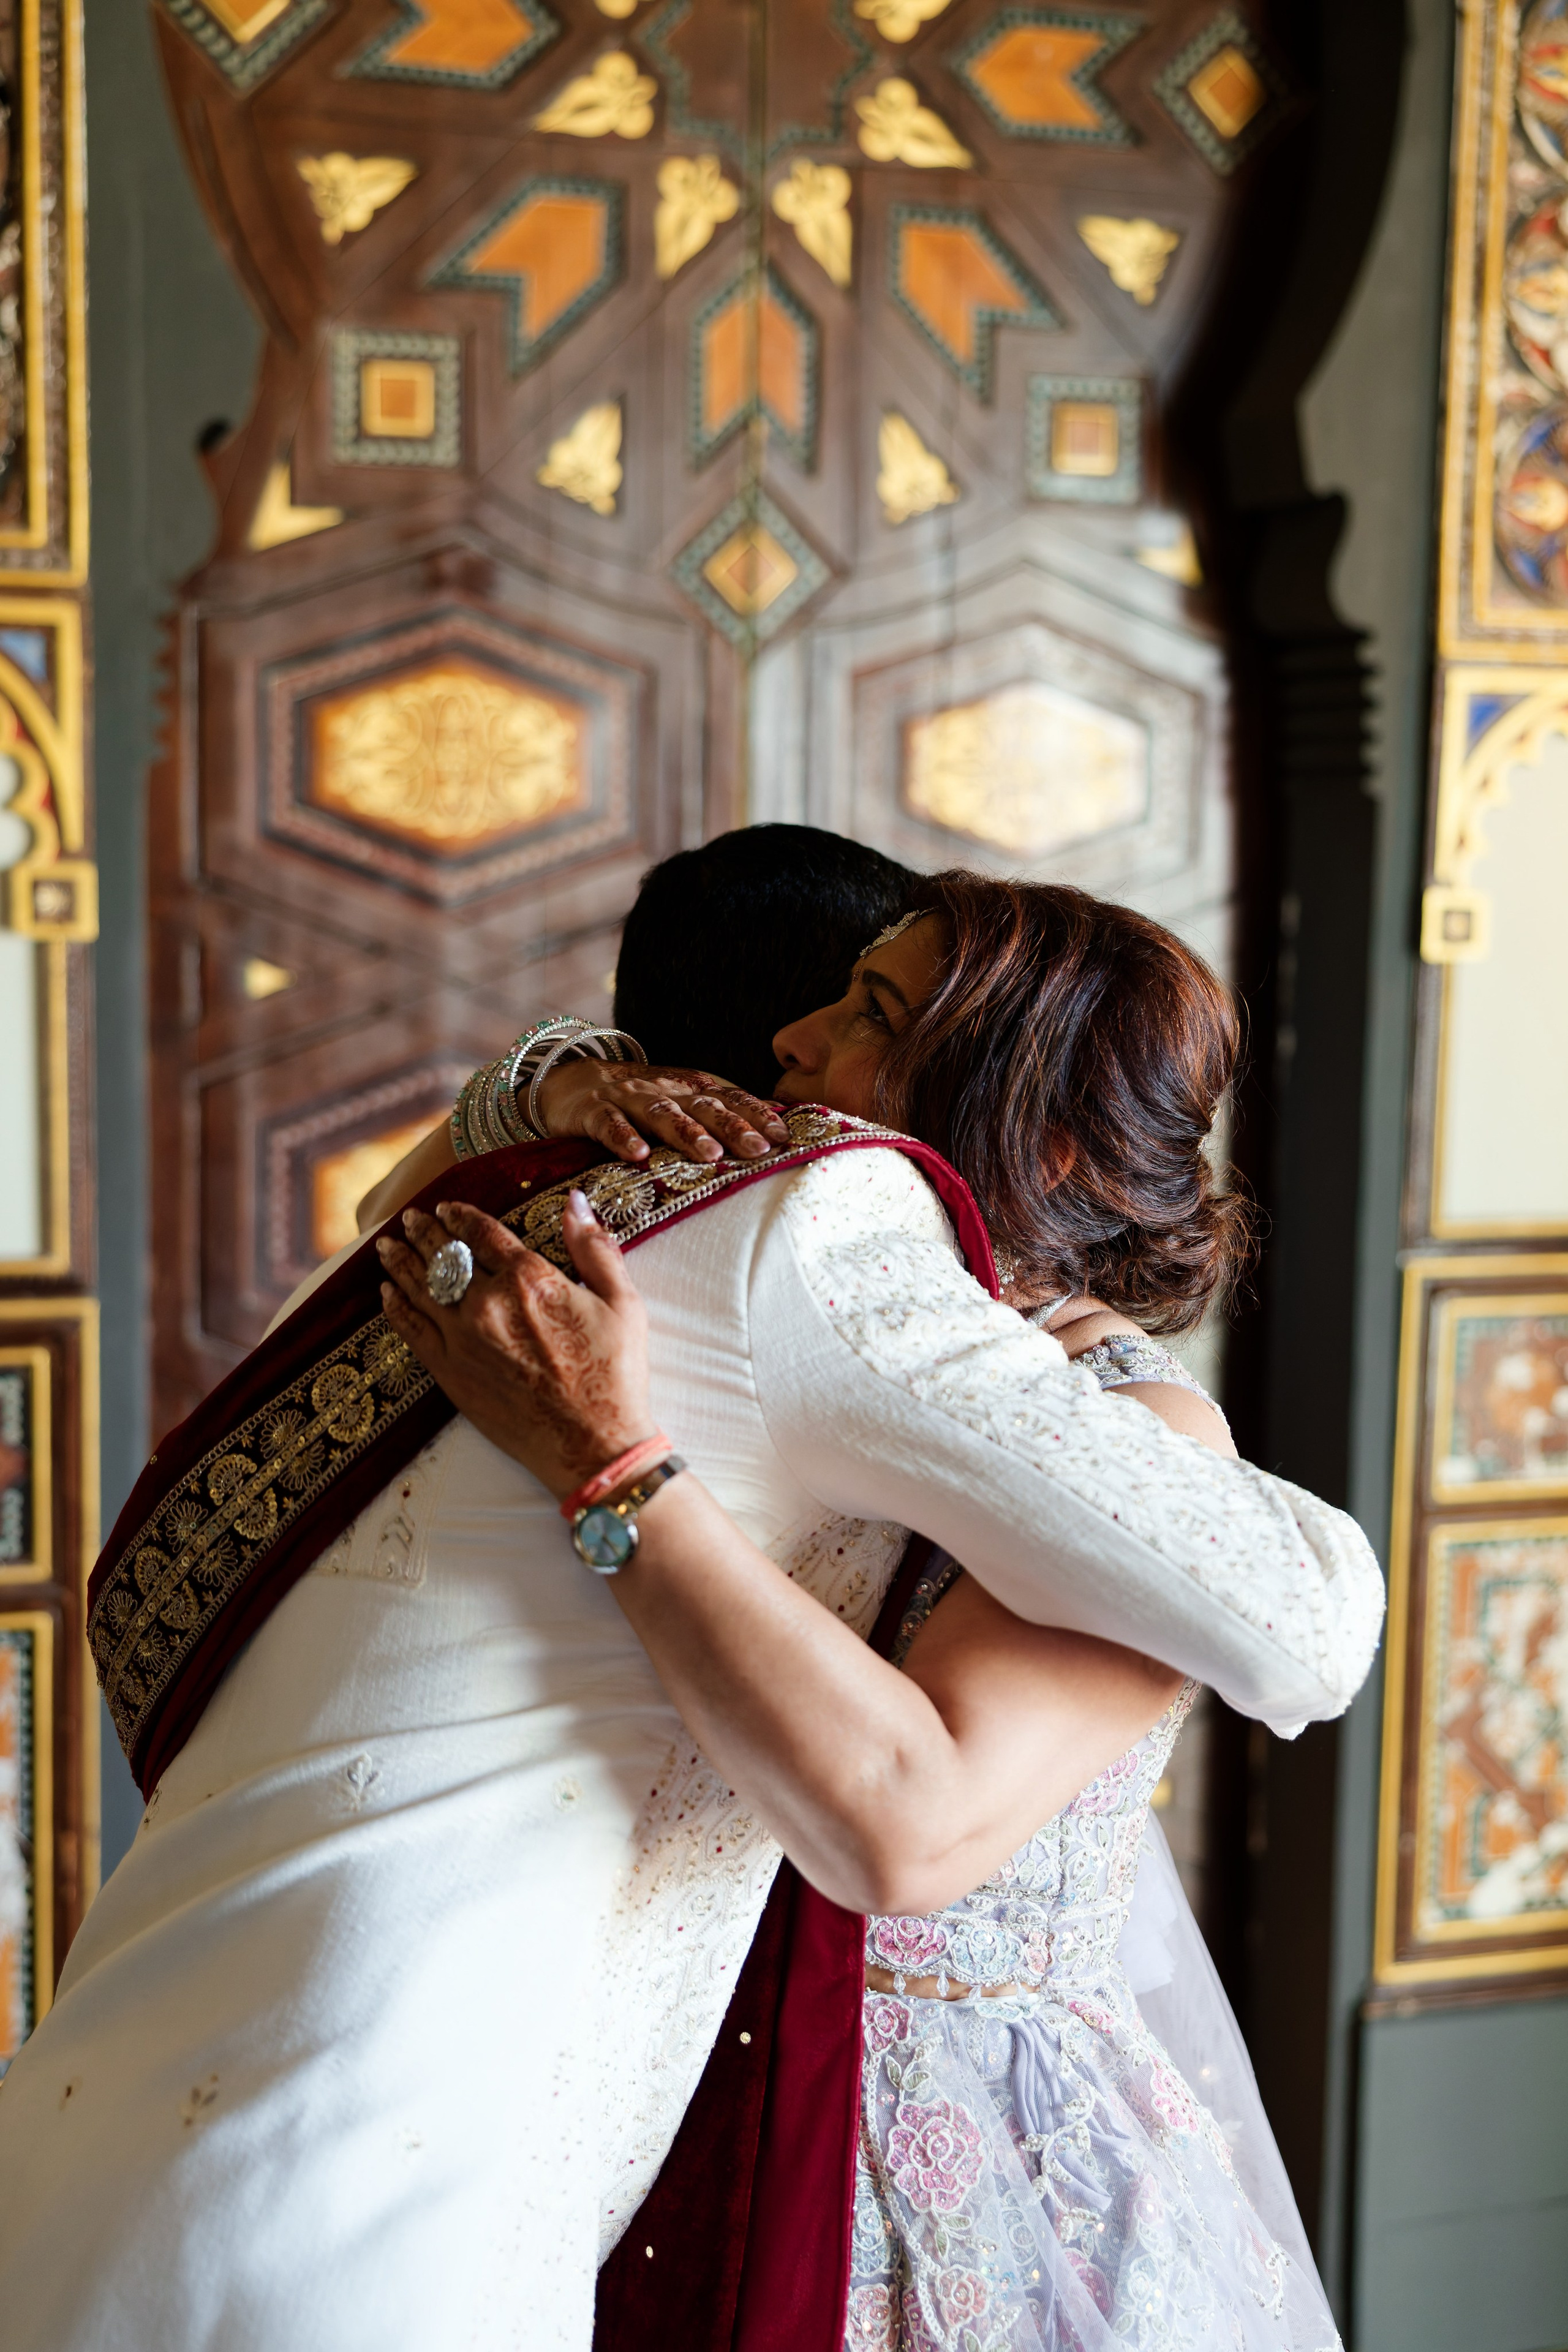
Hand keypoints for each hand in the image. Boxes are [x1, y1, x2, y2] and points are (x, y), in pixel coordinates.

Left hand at [376, 1195, 654, 1498]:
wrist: (591, 1444)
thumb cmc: (615, 1375)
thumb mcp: (623, 1303)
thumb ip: (595, 1249)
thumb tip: (575, 1201)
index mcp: (531, 1280)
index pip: (485, 1234)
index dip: (462, 1216)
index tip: (447, 1207)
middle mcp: (489, 1303)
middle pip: (446, 1255)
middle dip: (426, 1232)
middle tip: (411, 1218)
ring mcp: (463, 1338)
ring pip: (422, 1288)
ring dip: (402, 1262)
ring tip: (386, 1246)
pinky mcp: (449, 1372)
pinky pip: (412, 1331)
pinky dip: (396, 1308)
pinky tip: (387, 1294)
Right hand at [534, 1060, 787, 1165]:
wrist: (570, 1080)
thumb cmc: (638, 1101)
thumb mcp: (679, 1101)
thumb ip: (720, 1111)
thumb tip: (775, 1124)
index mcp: (688, 1089)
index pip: (728, 1098)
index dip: (755, 1114)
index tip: (781, 1135)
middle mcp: (663, 1091)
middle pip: (702, 1107)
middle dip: (733, 1127)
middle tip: (758, 1148)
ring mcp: (627, 1099)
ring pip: (661, 1114)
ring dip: (687, 1133)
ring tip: (710, 1154)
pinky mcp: (593, 1111)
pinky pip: (608, 1124)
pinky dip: (623, 1137)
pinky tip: (637, 1155)